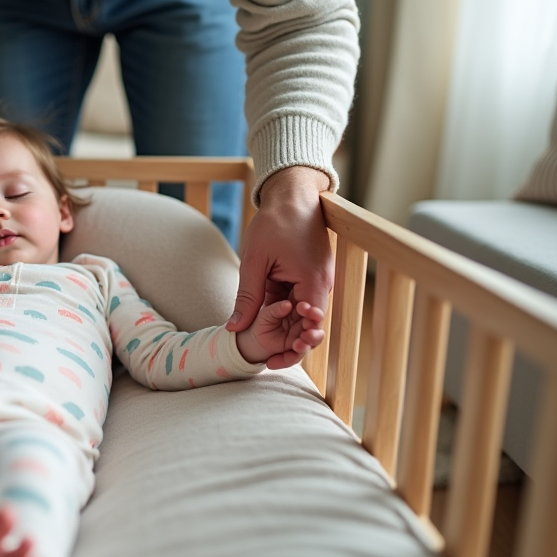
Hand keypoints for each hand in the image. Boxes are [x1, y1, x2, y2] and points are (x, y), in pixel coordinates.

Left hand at [227, 166, 333, 369]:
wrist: (293, 195)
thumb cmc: (274, 223)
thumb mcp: (254, 260)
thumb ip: (247, 296)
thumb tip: (234, 328)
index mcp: (312, 281)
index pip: (309, 324)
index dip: (295, 345)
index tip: (275, 358)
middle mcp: (321, 284)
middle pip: (309, 324)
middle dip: (292, 344)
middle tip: (270, 362)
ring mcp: (318, 280)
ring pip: (304, 314)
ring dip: (288, 330)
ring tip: (268, 351)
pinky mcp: (311, 275)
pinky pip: (301, 300)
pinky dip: (288, 313)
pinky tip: (269, 324)